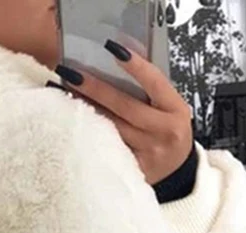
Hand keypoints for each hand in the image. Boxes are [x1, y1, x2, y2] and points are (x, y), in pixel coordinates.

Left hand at [53, 41, 193, 185]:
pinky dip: (91, 134)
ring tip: (68, 93)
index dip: (135, 66)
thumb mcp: (169, 108)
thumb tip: (115, 61)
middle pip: (126, 107)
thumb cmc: (168, 132)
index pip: (155, 83)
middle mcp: (163, 131)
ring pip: (113, 128)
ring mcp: (148, 153)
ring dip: (88, 110)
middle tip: (73, 74)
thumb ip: (149, 89)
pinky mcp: (133, 169)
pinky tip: (75, 122)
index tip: (112, 48)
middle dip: (97, 88)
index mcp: (175, 110)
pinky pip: (108, 148)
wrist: (176, 170)